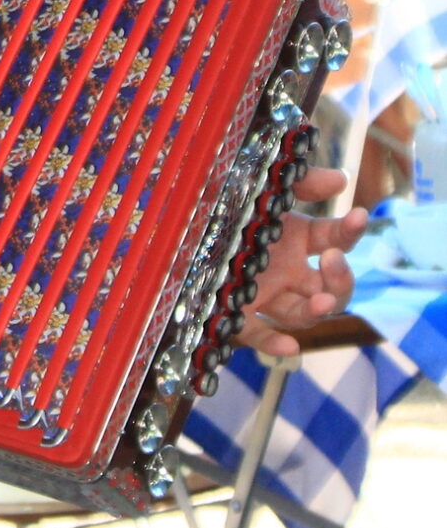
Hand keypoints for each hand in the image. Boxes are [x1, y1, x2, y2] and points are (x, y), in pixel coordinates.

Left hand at [236, 166, 367, 357]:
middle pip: (330, 287)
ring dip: (318, 310)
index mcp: (295, 239)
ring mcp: (264, 295)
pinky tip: (290, 347)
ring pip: (303, 313)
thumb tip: (342, 180)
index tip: (358, 215)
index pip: (335, 239)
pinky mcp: (236, 314)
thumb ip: (300, 182)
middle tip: (331, 262)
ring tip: (320, 302)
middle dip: (341, 279)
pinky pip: (258, 334)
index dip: (350, 230)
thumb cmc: (218, 201)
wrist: (169, 221)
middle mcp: (286, 271)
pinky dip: (274, 343)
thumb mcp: (260, 186)